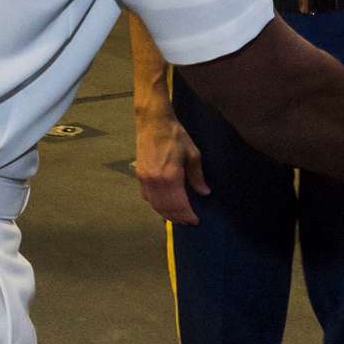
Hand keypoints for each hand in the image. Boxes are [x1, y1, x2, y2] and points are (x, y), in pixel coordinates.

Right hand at [133, 110, 206, 224]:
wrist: (153, 123)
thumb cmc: (176, 136)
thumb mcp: (192, 154)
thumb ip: (197, 176)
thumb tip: (204, 192)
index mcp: (171, 176)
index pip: (179, 204)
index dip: (187, 215)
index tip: (195, 220)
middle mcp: (156, 181)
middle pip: (166, 208)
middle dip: (178, 218)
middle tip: (188, 221)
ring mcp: (145, 180)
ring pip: (155, 205)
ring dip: (166, 214)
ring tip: (177, 217)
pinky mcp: (139, 176)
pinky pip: (147, 197)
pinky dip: (156, 205)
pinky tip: (163, 206)